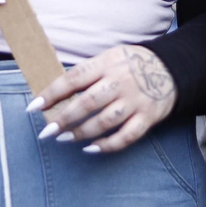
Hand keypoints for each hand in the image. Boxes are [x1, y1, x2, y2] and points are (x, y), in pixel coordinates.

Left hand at [27, 45, 176, 153]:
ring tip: (65, 139)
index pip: (74, 79)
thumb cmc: (130, 64)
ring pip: (105, 121)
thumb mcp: (109, 58)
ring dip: (82, 133)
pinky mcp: (148, 117)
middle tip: (47, 132)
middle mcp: (121, 82)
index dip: (52, 93)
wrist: (170, 68)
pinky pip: (126, 136)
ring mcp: (135, 101)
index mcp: (107, 63)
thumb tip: (55, 93)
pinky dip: (108, 145)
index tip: (34, 107)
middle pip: (88, 103)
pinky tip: (92, 148)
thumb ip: (87, 73)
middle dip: (64, 119)